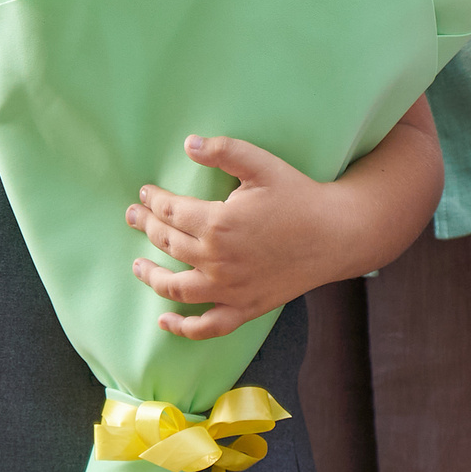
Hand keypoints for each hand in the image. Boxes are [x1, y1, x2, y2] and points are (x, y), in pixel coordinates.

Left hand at [129, 134, 356, 338]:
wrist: (336, 235)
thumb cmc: (299, 197)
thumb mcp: (262, 165)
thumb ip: (223, 152)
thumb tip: (188, 144)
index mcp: (217, 224)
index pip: (170, 211)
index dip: (153, 200)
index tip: (144, 193)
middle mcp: (216, 261)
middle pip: (167, 244)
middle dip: (145, 227)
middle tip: (133, 216)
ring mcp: (229, 289)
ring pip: (175, 287)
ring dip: (151, 277)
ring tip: (137, 265)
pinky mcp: (245, 308)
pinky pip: (207, 326)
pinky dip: (182, 327)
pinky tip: (164, 321)